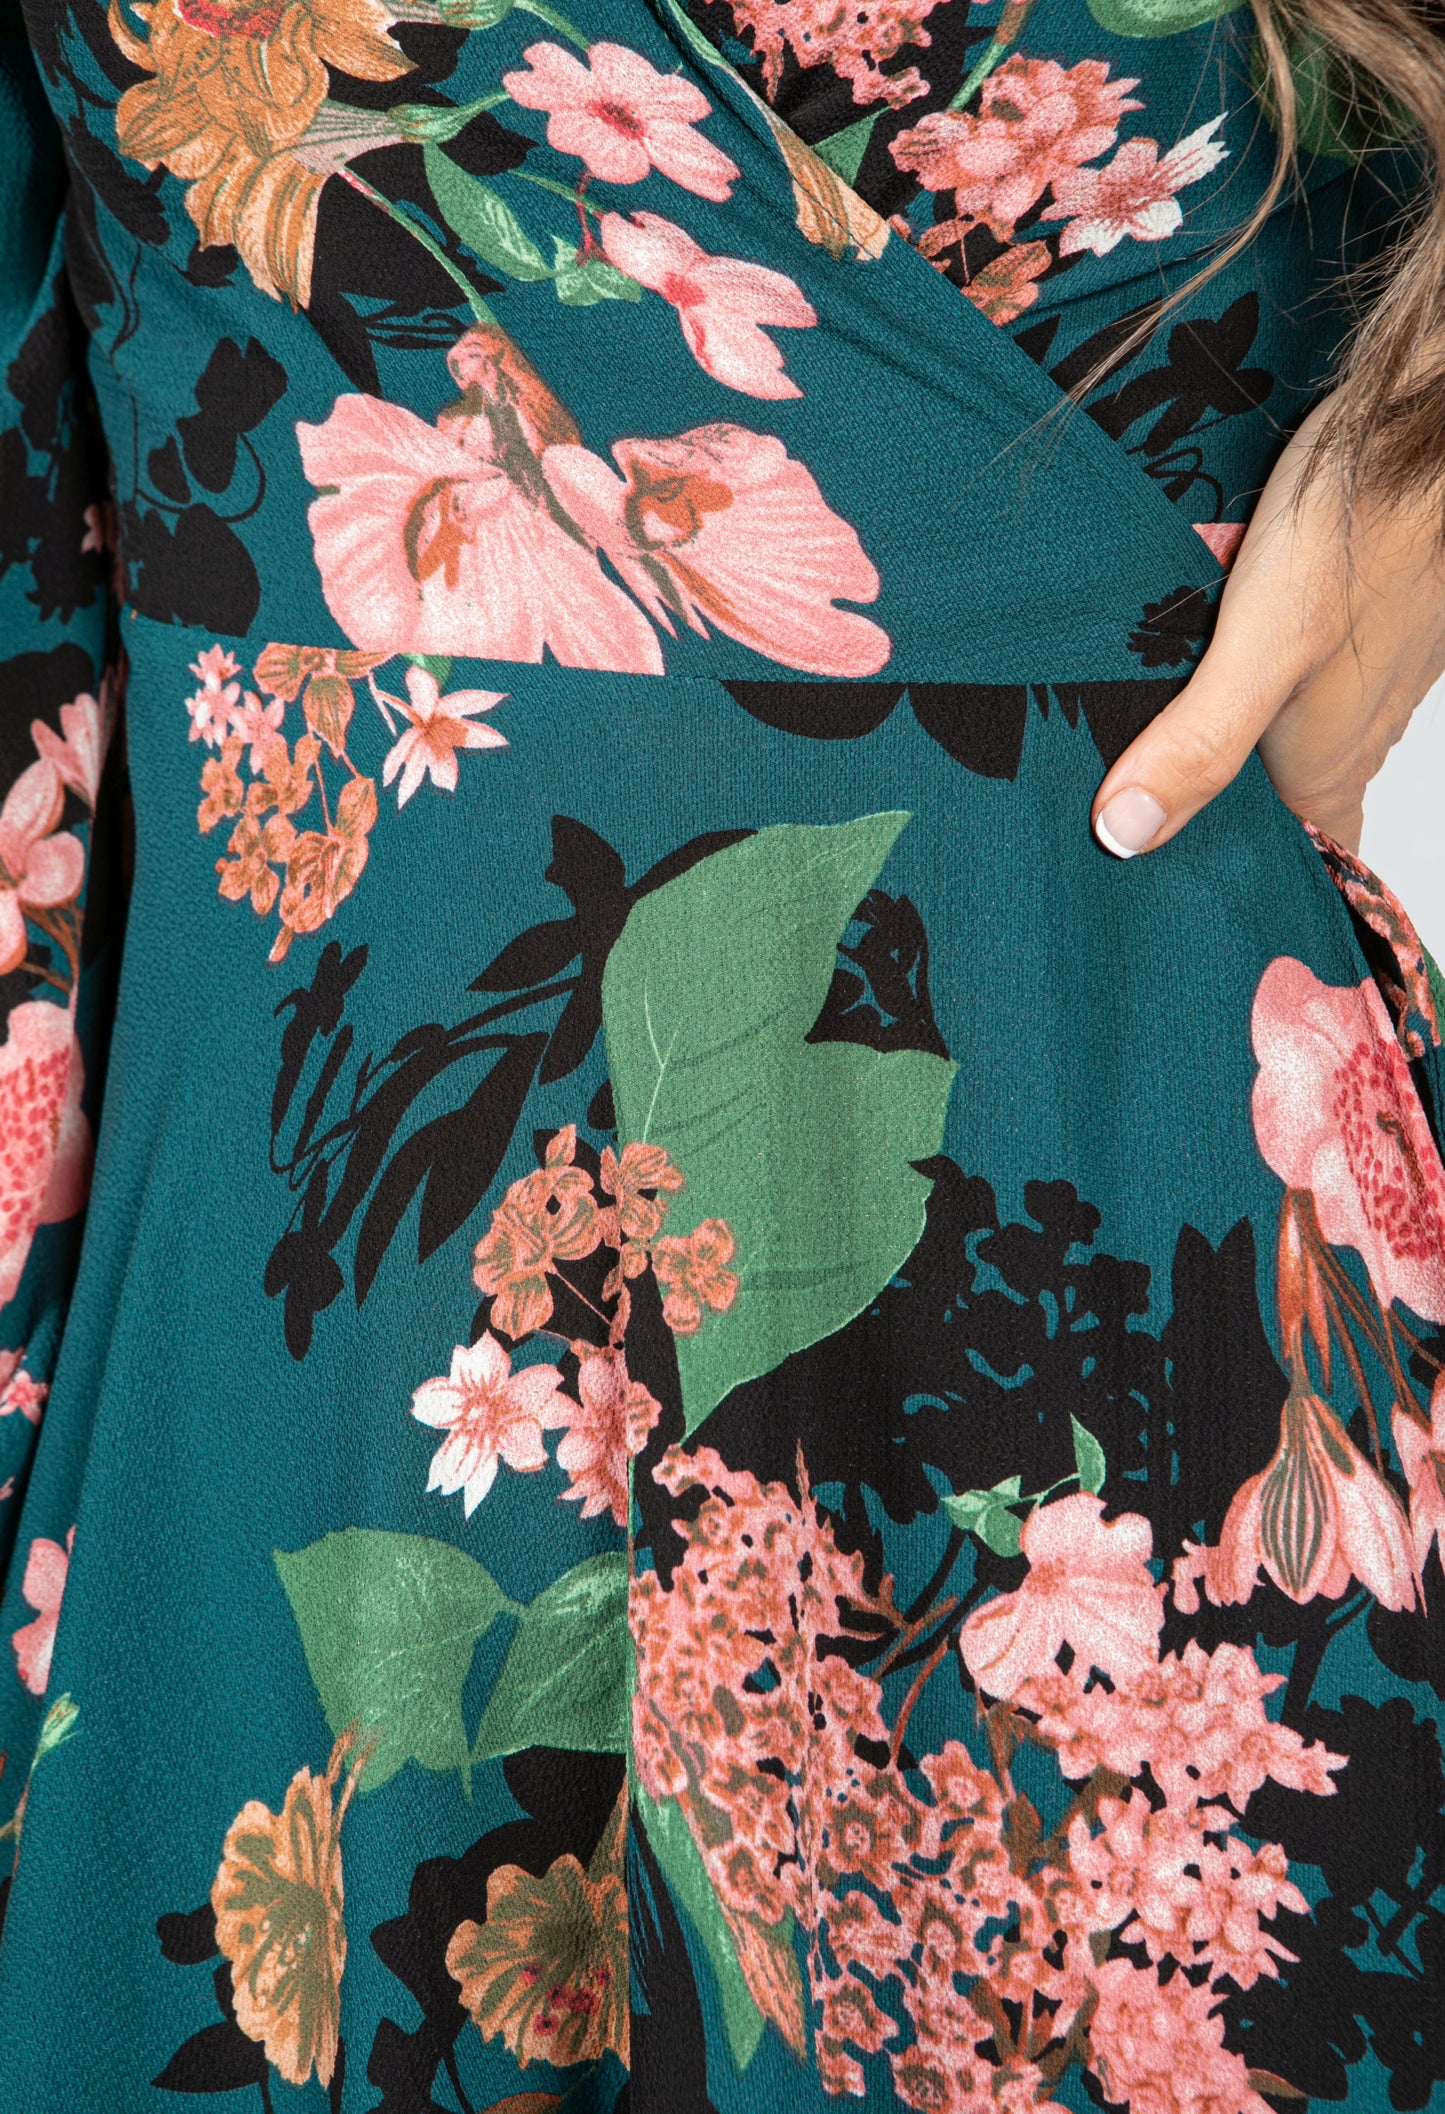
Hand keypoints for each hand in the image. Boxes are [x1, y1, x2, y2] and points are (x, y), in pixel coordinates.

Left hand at [1091, 393, 1444, 858]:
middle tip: (1142, 840)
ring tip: (1151, 762)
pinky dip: (1251, 682)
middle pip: (1296, 802)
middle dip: (1231, 824)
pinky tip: (1200, 663)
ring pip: (1296, 734)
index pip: (1312, 862)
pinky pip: (1300, 672)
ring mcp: (1367, 669)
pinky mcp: (1357, 614)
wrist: (1425, 416)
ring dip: (1236, 750)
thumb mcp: (1259, 644)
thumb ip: (1201, 741)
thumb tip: (1124, 835)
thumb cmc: (1358, 524)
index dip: (1260, 889)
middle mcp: (1358, 727)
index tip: (1194, 916)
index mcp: (1330, 760)